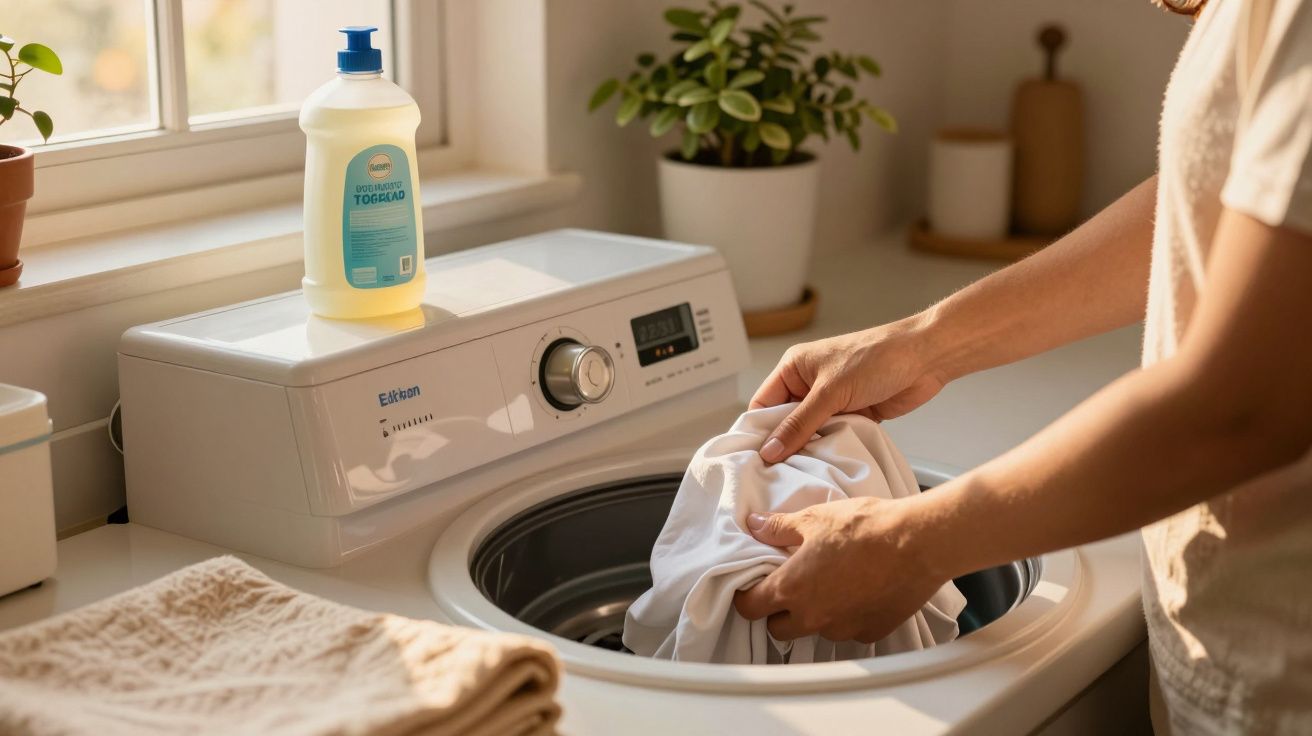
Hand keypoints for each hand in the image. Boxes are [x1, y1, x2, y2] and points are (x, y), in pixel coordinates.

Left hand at [732, 496, 950, 642]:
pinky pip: (848, 630)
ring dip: (815, 614)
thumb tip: (755, 526)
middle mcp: (813, 617)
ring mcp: (843, 628)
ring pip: (815, 631)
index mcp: (792, 588)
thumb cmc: (866, 527)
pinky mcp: (870, 632)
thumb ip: (778, 527)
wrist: (917, 542)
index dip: (747, 597)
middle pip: (779, 629)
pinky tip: (858, 592)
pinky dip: (847, 616)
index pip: (750, 608)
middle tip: (789, 586)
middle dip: (778, 612)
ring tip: (829, 585)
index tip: (752, 586)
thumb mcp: (815, 518)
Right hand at [752, 316, 948, 461]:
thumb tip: (770, 451)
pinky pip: (832, 438)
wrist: (926, 358)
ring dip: (809, 450)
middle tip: (776, 475)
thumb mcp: (830, 392)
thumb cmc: (876, 358)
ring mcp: (832, 401)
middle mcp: (809, 385)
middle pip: (785, 423)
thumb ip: (799, 424)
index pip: (763, 404)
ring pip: (810, 434)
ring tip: (800, 475)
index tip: (754, 461)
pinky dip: (830, 450)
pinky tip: (826, 467)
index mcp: (794, 368)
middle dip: (784, 445)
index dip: (757, 432)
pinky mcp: (853, 414)